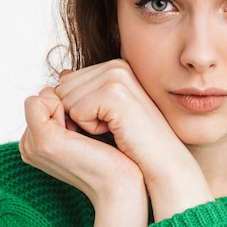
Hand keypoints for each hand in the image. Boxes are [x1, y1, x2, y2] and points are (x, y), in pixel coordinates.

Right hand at [19, 86, 148, 226]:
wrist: (126, 181)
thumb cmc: (116, 153)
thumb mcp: (91, 122)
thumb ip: (75, 100)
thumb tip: (65, 72)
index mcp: (38, 139)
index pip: (50, 96)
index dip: (77, 100)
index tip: (95, 123)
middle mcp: (30, 142)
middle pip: (49, 93)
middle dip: (77, 100)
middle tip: (96, 130)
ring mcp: (33, 142)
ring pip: (48, 93)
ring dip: (78, 103)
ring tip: (93, 133)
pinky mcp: (43, 139)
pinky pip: (43, 98)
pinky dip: (73, 104)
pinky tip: (90, 128)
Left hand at [54, 59, 185, 175]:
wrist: (163, 160)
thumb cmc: (136, 141)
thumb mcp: (107, 110)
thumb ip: (86, 88)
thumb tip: (63, 72)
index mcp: (115, 66)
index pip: (66, 82)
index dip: (78, 109)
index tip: (108, 119)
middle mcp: (116, 66)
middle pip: (62, 89)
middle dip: (78, 114)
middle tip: (111, 125)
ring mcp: (117, 77)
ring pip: (67, 101)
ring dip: (85, 123)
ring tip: (116, 128)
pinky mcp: (114, 94)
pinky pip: (77, 112)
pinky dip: (91, 129)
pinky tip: (117, 131)